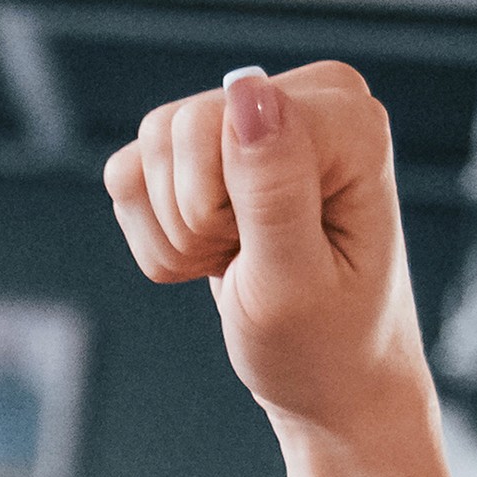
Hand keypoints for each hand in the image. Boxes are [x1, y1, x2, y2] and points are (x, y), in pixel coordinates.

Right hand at [104, 60, 431, 454]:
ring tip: (235, 263)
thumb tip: (246, 90)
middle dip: (191, 221)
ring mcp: (253, 119)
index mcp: (346, 117)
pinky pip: (130, 175)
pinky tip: (212, 258)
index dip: (212, 206)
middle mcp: (304, 97)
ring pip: (145, 153)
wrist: (333, 386)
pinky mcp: (209, 152)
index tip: (268, 254)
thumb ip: (273, 187)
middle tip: (249, 262)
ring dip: (174, 235)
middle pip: (173, 130)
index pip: (216, 120)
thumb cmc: (327, 345)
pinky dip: (157, 237)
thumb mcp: (295, 282)